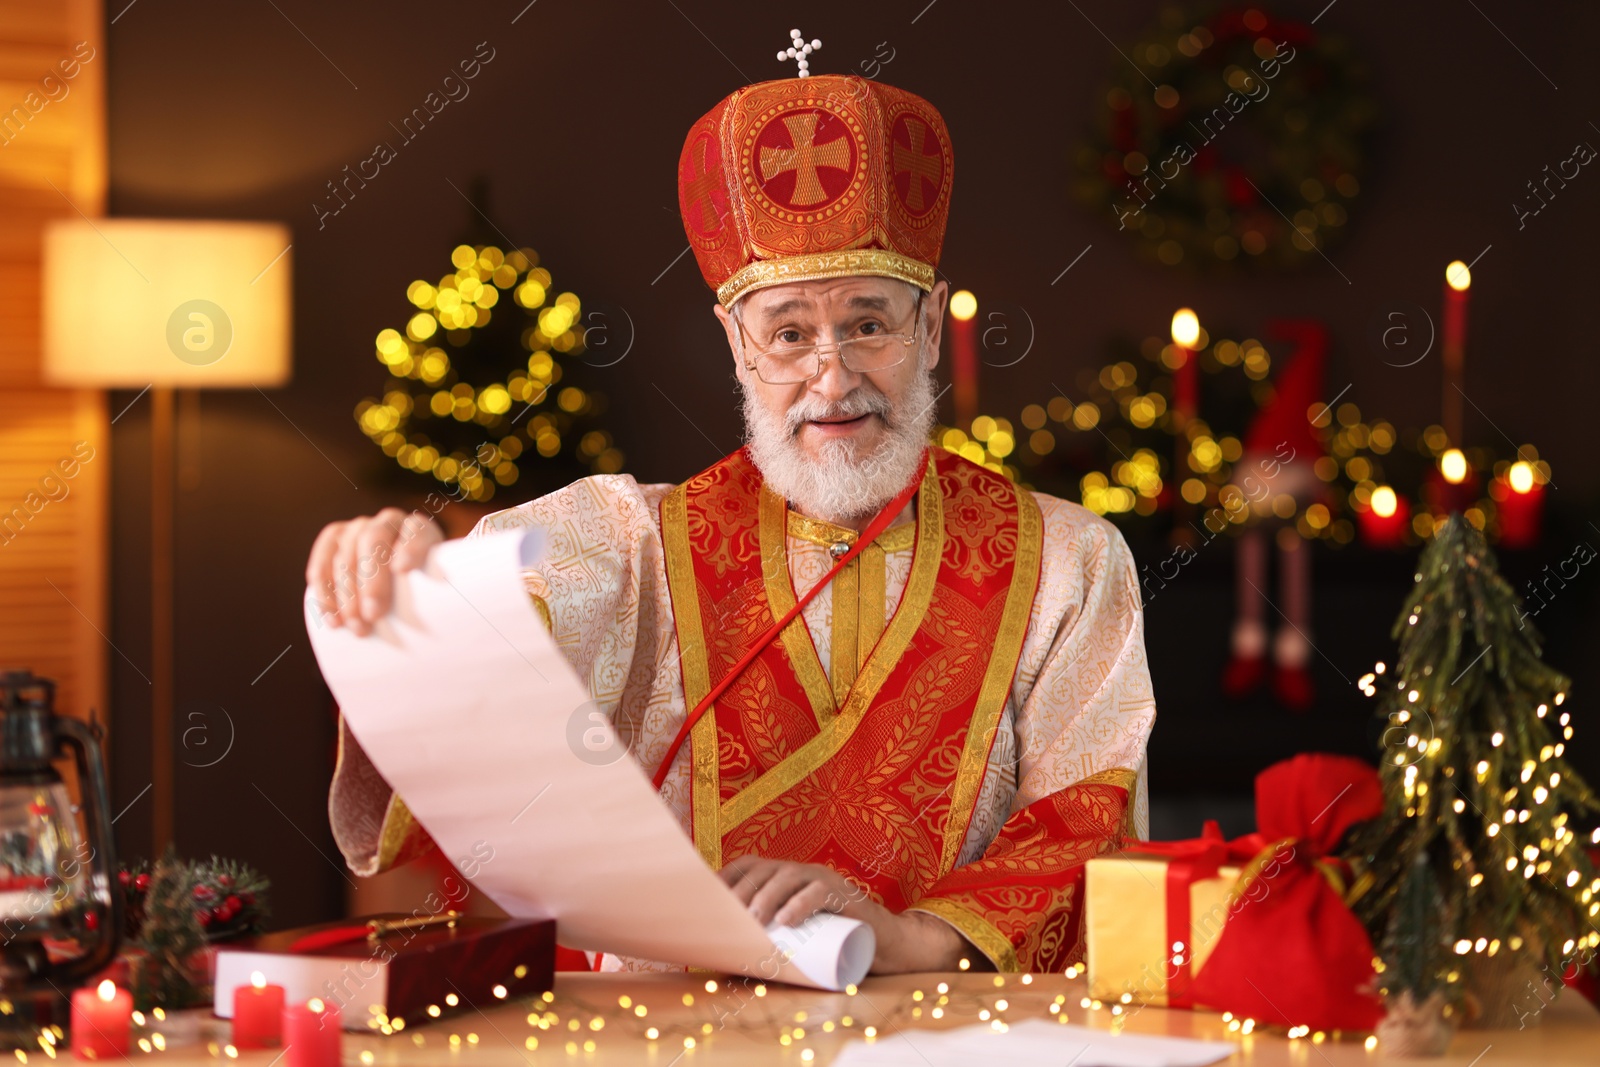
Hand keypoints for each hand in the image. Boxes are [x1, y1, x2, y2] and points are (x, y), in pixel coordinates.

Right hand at [306, 507, 443, 634]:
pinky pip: (323, 556)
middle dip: (371, 578)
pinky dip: (324, 586)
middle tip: (373, 614)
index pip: (417, 530)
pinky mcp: (336, 537)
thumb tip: (444, 630)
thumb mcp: (436, 590)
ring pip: (346, 552)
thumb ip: (440, 597)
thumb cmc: (423, 590)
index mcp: (420, 529)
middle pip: (374, 540)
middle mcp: (389, 522)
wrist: (400, 578)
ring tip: (353, 625)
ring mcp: (359, 527)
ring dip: (345, 591)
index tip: (403, 569)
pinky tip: (329, 613)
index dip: (410, 546)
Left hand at [719, 856, 979, 973]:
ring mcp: (825, 879)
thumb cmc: (835, 944)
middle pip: (764, 869)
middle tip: (727, 917)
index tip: (706, 897)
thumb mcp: (798, 943)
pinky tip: (786, 920)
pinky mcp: (845, 895)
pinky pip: (820, 890)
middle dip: (742, 890)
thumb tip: (725, 970)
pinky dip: (801, 903)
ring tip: (754, 921)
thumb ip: (768, 950)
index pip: (749, 865)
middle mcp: (803, 871)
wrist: (885, 946)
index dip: (726, 877)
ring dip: (766, 896)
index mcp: (786, 877)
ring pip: (789, 875)